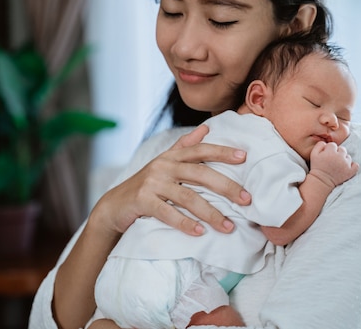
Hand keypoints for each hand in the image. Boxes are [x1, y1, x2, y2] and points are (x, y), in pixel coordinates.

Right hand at [89, 125, 250, 236]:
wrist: (113, 206)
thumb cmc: (146, 184)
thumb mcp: (165, 162)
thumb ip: (184, 145)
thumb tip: (206, 128)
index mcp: (172, 156)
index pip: (201, 150)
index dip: (222, 152)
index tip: (244, 157)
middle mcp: (163, 166)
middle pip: (200, 174)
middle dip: (226, 187)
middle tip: (247, 199)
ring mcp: (152, 183)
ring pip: (188, 197)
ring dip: (211, 213)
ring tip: (228, 226)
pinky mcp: (142, 201)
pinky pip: (168, 213)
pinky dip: (185, 223)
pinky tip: (200, 232)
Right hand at [308, 141, 358, 187]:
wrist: (321, 181)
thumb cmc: (317, 167)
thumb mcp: (313, 154)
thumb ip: (319, 145)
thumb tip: (326, 143)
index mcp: (330, 152)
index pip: (333, 145)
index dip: (329, 149)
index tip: (326, 155)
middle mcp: (339, 157)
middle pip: (342, 149)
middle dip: (337, 153)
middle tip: (332, 160)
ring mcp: (346, 165)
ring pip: (348, 157)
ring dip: (344, 159)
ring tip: (338, 164)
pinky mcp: (350, 172)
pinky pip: (356, 165)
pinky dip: (353, 165)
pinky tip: (346, 167)